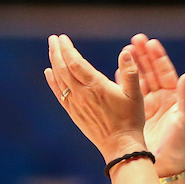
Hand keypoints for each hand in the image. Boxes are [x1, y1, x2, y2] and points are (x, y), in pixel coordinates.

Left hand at [45, 34, 145, 161]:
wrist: (120, 146)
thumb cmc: (131, 119)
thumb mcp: (136, 95)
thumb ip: (130, 73)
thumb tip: (126, 52)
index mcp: (96, 86)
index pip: (75, 63)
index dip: (67, 49)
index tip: (62, 37)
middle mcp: (82, 94)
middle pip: (63, 68)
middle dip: (57, 52)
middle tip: (53, 38)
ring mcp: (76, 104)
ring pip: (59, 79)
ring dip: (54, 63)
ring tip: (51, 49)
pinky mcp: (74, 113)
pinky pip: (59, 93)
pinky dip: (52, 82)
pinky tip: (48, 72)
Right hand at [130, 34, 184, 176]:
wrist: (166, 168)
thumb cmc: (180, 146)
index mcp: (174, 97)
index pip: (165, 72)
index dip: (158, 57)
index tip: (150, 43)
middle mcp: (161, 99)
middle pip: (151, 72)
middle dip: (143, 55)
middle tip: (135, 40)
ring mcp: (148, 106)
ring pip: (139, 80)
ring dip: (133, 65)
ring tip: (125, 50)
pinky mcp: (136, 115)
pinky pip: (128, 94)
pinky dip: (123, 82)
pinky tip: (116, 71)